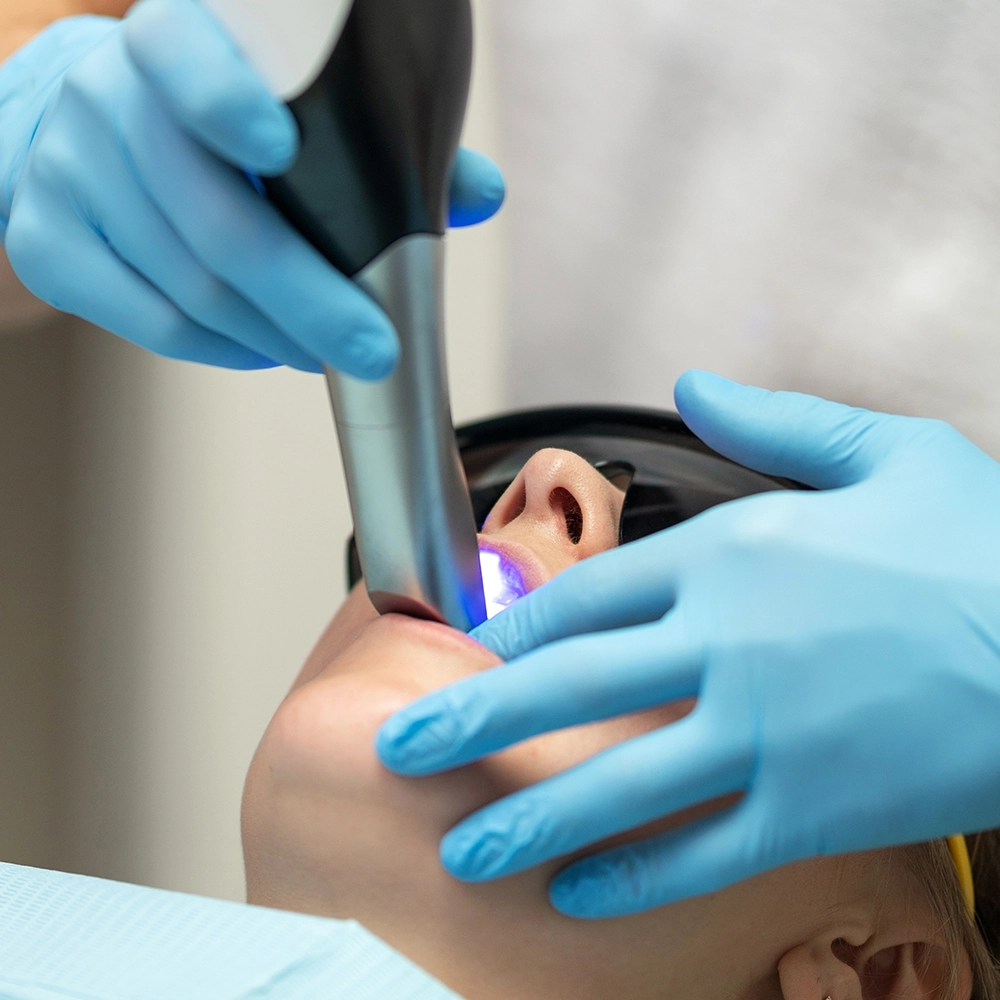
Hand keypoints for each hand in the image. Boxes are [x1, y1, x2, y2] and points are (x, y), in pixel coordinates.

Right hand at [0, 2, 503, 375]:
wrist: (81, 127)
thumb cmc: (213, 125)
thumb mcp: (283, 105)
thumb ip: (376, 143)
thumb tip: (483, 194)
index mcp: (171, 42)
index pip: (184, 55)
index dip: (227, 100)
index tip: (282, 148)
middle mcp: (106, 100)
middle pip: (213, 220)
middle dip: (309, 299)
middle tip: (374, 348)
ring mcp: (65, 175)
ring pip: (192, 288)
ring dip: (279, 337)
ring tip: (330, 352)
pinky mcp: (47, 247)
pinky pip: (158, 325)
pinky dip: (229, 350)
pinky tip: (268, 350)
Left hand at [377, 370, 999, 916]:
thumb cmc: (983, 543)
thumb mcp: (882, 450)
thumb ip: (773, 419)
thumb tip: (694, 382)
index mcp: (729, 555)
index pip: (587, 596)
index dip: (516, 629)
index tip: (468, 655)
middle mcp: (723, 644)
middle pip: (567, 685)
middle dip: (473, 719)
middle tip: (400, 749)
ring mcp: (760, 733)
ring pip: (614, 781)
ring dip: (528, 819)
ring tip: (460, 848)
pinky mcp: (809, 807)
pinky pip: (699, 849)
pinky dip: (631, 876)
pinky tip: (575, 895)